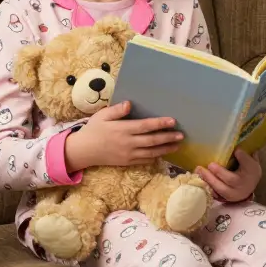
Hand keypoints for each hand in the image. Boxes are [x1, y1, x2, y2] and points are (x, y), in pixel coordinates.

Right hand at [63, 100, 182, 170]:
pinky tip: (163, 153)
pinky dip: (155, 157)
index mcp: (123, 130)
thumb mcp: (102, 116)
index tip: (172, 121)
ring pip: (151, 152)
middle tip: (181, 135)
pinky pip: (144, 161)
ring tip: (177, 145)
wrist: (83, 151)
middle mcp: (128, 143)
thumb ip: (117, 110)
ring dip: (165, 149)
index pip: (146, 126)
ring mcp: (128, 154)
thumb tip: (130, 104)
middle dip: (168, 137)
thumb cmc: (93, 130)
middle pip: (152, 140)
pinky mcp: (127, 162)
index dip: (160, 123)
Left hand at [195, 150, 261, 202]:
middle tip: (210, 164)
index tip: (236, 150)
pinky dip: (207, 187)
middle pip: (231, 180)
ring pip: (220, 189)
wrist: (249, 187)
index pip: (248, 165)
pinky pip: (214, 194)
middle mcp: (242, 185)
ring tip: (199, 170)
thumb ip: (245, 154)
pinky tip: (199, 179)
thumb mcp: (251, 161)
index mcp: (251, 173)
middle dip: (219, 172)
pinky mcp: (224, 198)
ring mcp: (233, 194)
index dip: (242, 158)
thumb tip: (236, 147)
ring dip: (209, 179)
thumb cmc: (249, 171)